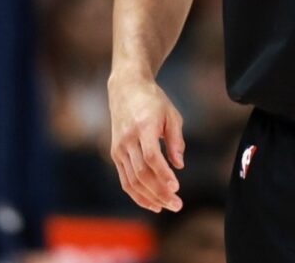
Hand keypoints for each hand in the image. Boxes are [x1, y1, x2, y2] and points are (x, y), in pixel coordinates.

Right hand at [108, 71, 185, 212]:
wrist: (126, 88)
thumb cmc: (154, 101)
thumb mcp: (171, 114)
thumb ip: (176, 140)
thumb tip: (179, 165)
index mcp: (143, 126)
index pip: (151, 156)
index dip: (163, 174)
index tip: (176, 187)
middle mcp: (128, 139)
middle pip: (142, 173)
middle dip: (159, 192)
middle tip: (177, 205)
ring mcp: (119, 148)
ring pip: (132, 180)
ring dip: (150, 197)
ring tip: (167, 206)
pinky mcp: (115, 153)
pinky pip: (124, 179)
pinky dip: (137, 194)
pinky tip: (151, 203)